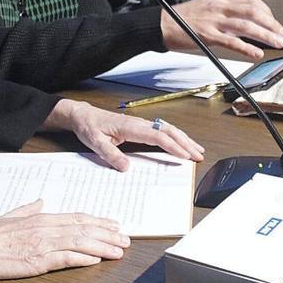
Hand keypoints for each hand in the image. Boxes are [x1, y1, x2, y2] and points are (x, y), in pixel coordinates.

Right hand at [0, 202, 128, 279]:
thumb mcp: (11, 216)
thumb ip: (29, 209)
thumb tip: (40, 202)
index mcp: (41, 218)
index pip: (77, 218)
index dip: (98, 221)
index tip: (114, 225)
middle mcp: (45, 229)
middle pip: (84, 229)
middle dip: (108, 234)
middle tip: (126, 239)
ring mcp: (42, 245)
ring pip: (80, 243)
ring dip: (103, 247)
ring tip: (119, 251)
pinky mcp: (37, 261)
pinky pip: (65, 259)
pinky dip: (83, 259)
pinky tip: (96, 260)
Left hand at [44, 98, 204, 170]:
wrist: (83, 116)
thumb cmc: (89, 127)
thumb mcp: (95, 142)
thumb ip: (110, 154)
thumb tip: (126, 167)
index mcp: (130, 127)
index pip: (157, 136)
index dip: (173, 146)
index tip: (185, 155)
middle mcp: (139, 123)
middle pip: (168, 131)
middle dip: (185, 143)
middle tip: (199, 155)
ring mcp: (141, 124)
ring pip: (168, 129)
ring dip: (184, 139)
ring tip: (197, 150)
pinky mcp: (140, 127)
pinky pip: (162, 130)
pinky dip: (175, 136)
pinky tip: (181, 143)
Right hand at [162, 0, 282, 59]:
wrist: (163, 23)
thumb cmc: (184, 17)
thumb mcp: (208, 7)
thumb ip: (227, 11)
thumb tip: (245, 22)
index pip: (251, 1)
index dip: (267, 12)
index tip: (274, 22)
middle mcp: (220, 7)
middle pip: (254, 12)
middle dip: (271, 24)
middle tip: (282, 34)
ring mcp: (215, 21)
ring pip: (247, 26)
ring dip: (265, 35)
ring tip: (276, 43)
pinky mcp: (208, 35)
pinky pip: (232, 41)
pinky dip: (247, 48)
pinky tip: (256, 53)